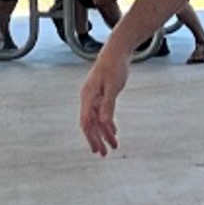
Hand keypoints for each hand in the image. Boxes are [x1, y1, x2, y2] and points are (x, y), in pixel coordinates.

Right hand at [80, 42, 130, 156]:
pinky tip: (113, 131)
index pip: (87, 122)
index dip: (91, 137)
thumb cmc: (114, 66)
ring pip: (97, 119)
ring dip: (104, 133)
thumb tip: (104, 123)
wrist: (117, 50)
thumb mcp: (113, 87)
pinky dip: (107, 123)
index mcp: (88, 96)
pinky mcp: (101, 94)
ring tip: (113, 146)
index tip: (97, 149)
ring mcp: (94, 96)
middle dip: (97, 139)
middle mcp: (88, 98)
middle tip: (104, 154)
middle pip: (91, 123)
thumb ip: (108, 105)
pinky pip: (102, 113)